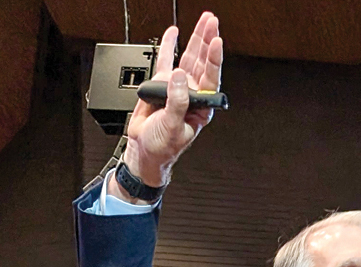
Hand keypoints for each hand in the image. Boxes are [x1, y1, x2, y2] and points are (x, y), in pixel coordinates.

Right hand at [112, 12, 222, 193]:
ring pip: (189, 57)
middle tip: (211, 21)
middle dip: (208, 40)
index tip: (216, 42)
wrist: (144, 152)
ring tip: (203, 21)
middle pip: (203, 62)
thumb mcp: (173, 127)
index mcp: (200, 107)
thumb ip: (177, 103)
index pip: (211, 79)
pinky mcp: (161, 84)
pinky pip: (166, 60)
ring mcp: (177, 87)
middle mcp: (192, 94)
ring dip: (196, 39)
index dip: (214, 60)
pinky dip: (170, 46)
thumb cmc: (162, 147)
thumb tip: (178, 77)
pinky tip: (174, 33)